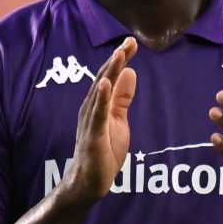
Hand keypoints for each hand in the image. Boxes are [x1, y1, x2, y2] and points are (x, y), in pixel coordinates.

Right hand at [60, 37, 137, 205]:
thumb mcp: (119, 120)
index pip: (111, 76)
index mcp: (100, 103)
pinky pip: (97, 114)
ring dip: (109, 72)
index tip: (132, 41)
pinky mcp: (92, 135)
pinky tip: (105, 84)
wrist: (90, 182)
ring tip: (119, 55)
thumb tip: (130, 72)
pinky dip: (101, 98)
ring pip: (100, 92)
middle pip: (105, 78)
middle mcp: (92, 108)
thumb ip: (123, 98)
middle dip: (117, 59)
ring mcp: (90, 121)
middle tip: (129, 41)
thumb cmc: (103, 151)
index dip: (122, 59)